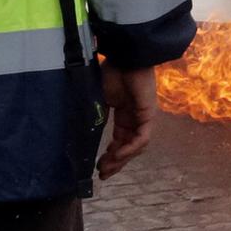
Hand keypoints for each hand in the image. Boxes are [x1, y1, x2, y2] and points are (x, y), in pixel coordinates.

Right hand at [96, 64, 157, 179]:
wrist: (125, 56)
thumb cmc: (111, 71)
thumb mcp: (100, 98)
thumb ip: (95, 114)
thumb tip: (82, 130)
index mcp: (124, 114)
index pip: (119, 140)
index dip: (110, 154)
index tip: (98, 165)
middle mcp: (135, 118)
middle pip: (128, 147)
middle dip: (115, 162)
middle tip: (102, 174)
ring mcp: (143, 117)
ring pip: (135, 146)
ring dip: (121, 160)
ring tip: (107, 169)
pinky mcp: (148, 115)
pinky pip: (141, 138)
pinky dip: (129, 149)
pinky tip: (116, 156)